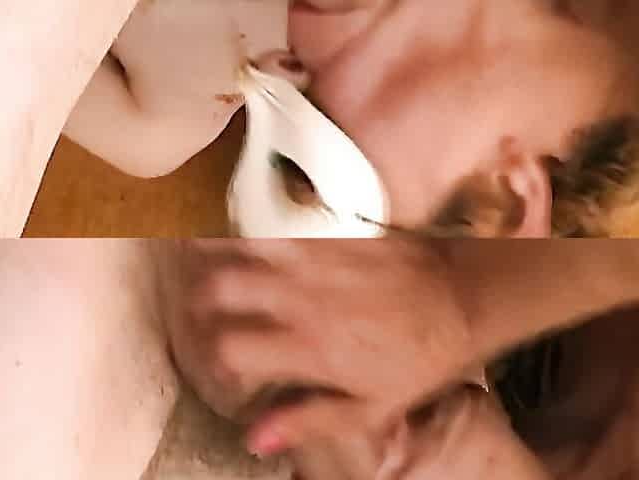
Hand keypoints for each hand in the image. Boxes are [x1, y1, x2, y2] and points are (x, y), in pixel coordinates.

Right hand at [171, 239, 479, 449]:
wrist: (462, 301)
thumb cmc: (421, 359)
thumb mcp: (370, 408)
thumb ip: (308, 420)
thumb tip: (255, 438)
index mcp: (311, 347)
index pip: (233, 347)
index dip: (216, 355)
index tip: (225, 359)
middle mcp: (306, 300)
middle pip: (225, 286)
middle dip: (202, 295)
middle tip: (204, 301)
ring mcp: (320, 260)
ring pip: (248, 242)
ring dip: (224, 246)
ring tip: (210, 251)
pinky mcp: (336, 232)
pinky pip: (286, 220)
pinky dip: (263, 224)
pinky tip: (259, 230)